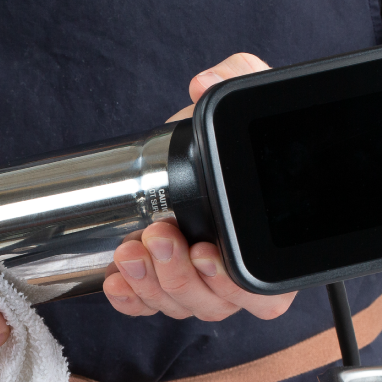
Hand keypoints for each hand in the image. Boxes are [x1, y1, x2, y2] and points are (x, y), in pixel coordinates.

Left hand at [103, 53, 295, 321]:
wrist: (190, 145)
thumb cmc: (226, 132)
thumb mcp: (247, 92)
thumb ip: (241, 74)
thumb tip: (204, 82)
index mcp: (265, 245)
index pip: (261, 295)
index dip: (233, 284)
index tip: (205, 252)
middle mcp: (233, 274)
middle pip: (213, 304)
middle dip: (179, 275)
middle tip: (160, 235)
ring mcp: (196, 283)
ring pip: (178, 306)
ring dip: (151, 282)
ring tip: (132, 247)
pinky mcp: (159, 281)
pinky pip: (147, 306)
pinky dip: (130, 298)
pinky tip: (116, 279)